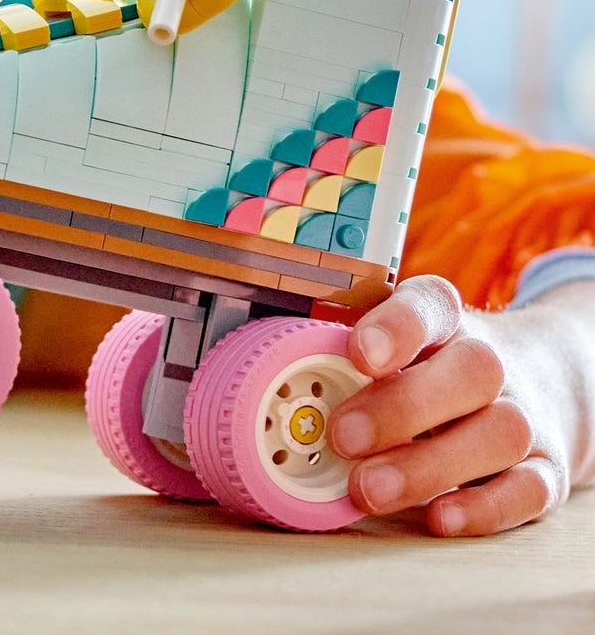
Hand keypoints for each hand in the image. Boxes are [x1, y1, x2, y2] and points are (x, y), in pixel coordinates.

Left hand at [328, 274, 589, 534]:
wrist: (540, 383)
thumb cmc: (432, 364)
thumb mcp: (393, 342)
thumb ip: (343, 351)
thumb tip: (273, 376)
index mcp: (446, 319)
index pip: (429, 305)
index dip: (396, 327)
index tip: (358, 353)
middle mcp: (493, 362)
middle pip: (472, 370)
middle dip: (402, 407)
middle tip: (342, 437)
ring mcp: (525, 415)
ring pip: (500, 433)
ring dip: (429, 465)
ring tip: (369, 489)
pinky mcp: (546, 470)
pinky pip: (528, 489)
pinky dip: (484, 508)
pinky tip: (438, 516)